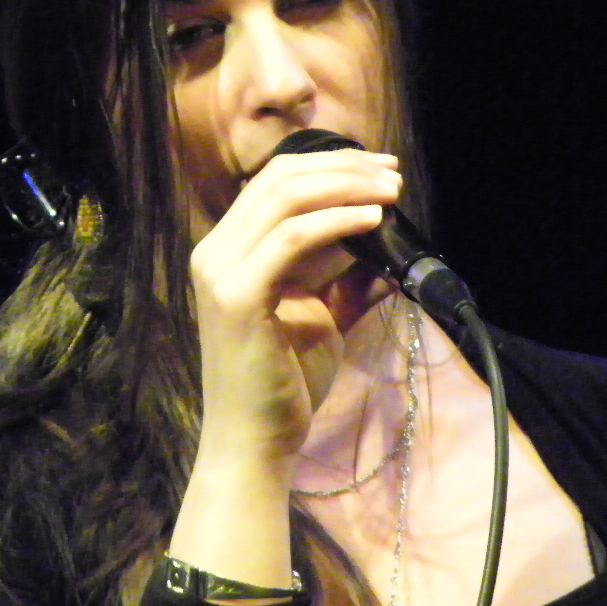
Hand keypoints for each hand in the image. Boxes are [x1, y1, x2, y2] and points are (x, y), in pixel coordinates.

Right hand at [189, 148, 400, 465]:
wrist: (256, 441)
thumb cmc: (285, 382)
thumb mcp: (320, 314)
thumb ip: (341, 274)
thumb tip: (383, 242)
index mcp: (228, 250)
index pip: (275, 181)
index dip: (330, 164)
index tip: (380, 169)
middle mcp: (214, 251)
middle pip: (280, 178)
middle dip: (343, 167)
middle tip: (391, 174)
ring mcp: (221, 271)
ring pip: (286, 198)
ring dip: (346, 186)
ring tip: (390, 192)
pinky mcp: (238, 296)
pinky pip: (292, 238)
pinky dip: (337, 221)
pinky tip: (372, 221)